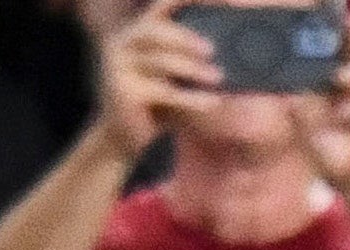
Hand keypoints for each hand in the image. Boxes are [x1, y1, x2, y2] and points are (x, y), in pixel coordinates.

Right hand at [97, 0, 220, 160]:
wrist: (122, 136)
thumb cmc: (154, 103)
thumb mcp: (171, 77)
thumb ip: (188, 60)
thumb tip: (230, 55)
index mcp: (136, 33)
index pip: (161, 6)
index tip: (222, 0)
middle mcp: (123, 43)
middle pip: (155, 30)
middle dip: (185, 37)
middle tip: (212, 49)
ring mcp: (119, 66)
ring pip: (159, 60)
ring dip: (192, 68)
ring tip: (218, 77)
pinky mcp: (123, 91)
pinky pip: (163, 91)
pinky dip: (191, 97)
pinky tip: (212, 102)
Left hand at [294, 20, 349, 198]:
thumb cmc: (334, 149)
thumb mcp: (309, 118)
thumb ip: (303, 94)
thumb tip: (290, 75)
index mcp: (347, 77)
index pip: (346, 43)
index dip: (343, 27)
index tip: (338, 12)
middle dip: (348, 40)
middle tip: (332, 42)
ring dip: (347, 86)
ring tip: (336, 111)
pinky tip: (349, 120)